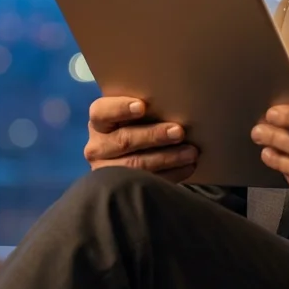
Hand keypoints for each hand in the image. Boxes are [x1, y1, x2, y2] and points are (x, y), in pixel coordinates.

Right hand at [84, 97, 199, 181]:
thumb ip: (144, 109)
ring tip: (190, 152)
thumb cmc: (139, 126)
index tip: (142, 106)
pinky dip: (171, 174)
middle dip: (154, 136)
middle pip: (124, 140)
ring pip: (136, 164)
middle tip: (179, 132)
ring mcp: (107, 169)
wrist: (134, 156)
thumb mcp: (134, 116)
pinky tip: (188, 167)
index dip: (120, 108)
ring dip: (167, 158)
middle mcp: (98, 146)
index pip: (102, 112)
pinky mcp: (122, 187)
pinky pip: (147, 181)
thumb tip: (173, 101)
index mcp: (99, 122)